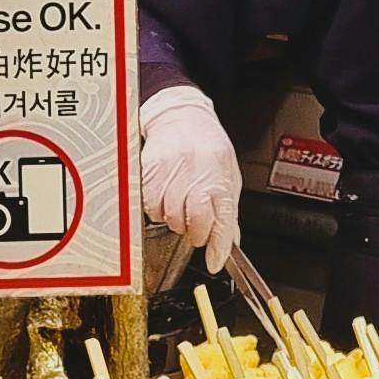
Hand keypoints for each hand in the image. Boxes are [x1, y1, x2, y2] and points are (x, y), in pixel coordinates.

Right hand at [141, 84, 242, 269]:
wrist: (182, 117)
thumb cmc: (208, 147)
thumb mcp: (228, 176)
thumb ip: (228, 213)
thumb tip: (228, 246)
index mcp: (220, 176)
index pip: (221, 220)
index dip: (217, 246)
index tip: (214, 261)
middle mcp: (196, 173)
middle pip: (193, 222)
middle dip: (194, 232)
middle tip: (195, 225)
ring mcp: (171, 172)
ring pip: (168, 217)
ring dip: (174, 219)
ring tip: (180, 204)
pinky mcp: (149, 172)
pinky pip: (150, 205)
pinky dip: (157, 208)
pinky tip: (165, 195)